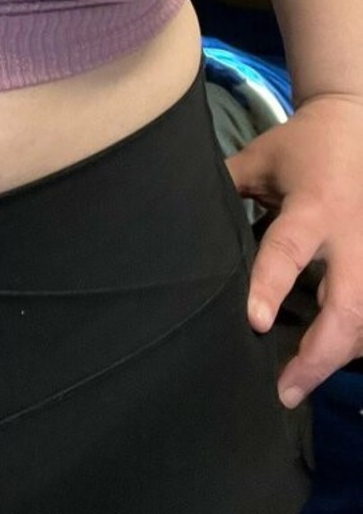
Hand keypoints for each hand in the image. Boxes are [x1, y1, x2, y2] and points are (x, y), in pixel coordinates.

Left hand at [224, 92, 362, 408]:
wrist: (357, 122)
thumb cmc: (299, 146)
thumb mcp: (256, 160)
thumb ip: (220, 192)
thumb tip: (170, 225)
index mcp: (314, 207)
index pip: (288, 250)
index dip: (270, 286)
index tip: (253, 322)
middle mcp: (352, 236)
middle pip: (348, 307)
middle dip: (319, 355)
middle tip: (284, 391)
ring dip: (337, 357)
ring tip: (296, 387)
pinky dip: (354, 341)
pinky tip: (325, 362)